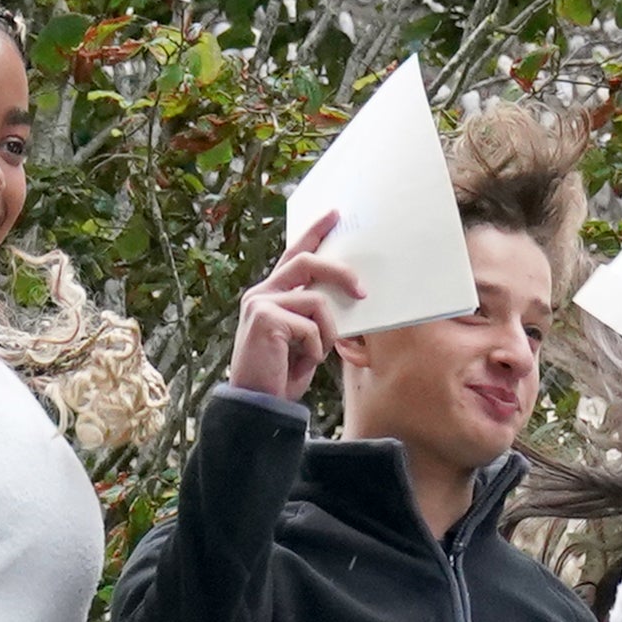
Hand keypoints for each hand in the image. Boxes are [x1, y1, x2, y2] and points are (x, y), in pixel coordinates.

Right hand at [225, 210, 363, 396]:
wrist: (258, 405)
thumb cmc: (280, 375)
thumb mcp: (305, 339)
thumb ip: (315, 313)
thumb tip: (346, 295)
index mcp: (269, 294)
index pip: (294, 255)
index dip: (314, 233)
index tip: (334, 215)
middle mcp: (261, 293)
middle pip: (307, 262)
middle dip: (340, 273)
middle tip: (363, 292)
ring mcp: (260, 303)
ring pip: (316, 300)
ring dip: (328, 330)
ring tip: (316, 353)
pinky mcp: (264, 318)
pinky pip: (311, 325)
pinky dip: (316, 347)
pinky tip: (301, 362)